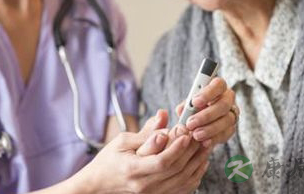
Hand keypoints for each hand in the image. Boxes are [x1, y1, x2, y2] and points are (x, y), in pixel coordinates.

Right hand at [78, 111, 209, 193]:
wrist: (99, 185)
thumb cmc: (108, 161)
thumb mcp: (122, 141)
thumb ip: (145, 131)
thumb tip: (163, 117)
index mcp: (133, 170)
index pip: (162, 161)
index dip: (177, 148)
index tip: (187, 134)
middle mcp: (144, 186)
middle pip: (176, 170)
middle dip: (192, 152)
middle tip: (200, 136)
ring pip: (182, 181)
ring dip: (197, 163)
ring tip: (204, 147)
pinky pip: (182, 189)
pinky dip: (194, 176)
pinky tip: (200, 164)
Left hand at [176, 77, 237, 147]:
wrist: (198, 124)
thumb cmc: (193, 109)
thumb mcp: (187, 105)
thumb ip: (186, 106)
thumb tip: (182, 110)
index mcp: (218, 88)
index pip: (219, 85)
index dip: (208, 93)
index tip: (194, 101)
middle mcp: (228, 99)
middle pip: (223, 104)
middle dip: (206, 115)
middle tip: (191, 123)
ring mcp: (232, 114)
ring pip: (227, 120)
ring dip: (210, 129)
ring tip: (196, 135)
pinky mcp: (231, 129)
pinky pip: (226, 134)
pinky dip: (214, 139)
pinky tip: (204, 142)